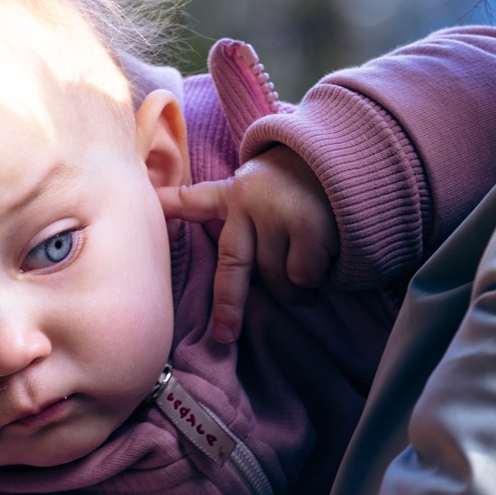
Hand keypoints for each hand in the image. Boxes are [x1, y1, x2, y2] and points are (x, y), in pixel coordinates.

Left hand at [158, 146, 338, 339]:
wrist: (344, 159)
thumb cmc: (293, 181)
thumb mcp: (250, 183)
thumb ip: (214, 203)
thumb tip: (163, 208)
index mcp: (234, 194)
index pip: (195, 203)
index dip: (170, 210)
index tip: (150, 217)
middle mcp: (251, 205)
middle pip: (234, 268)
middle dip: (229, 307)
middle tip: (226, 335)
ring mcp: (280, 217)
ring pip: (276, 279)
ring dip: (293, 287)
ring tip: (306, 266)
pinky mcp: (310, 229)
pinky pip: (304, 276)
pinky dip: (316, 278)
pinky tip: (325, 257)